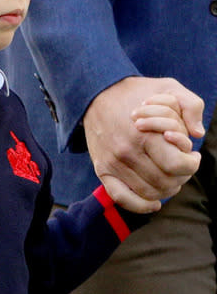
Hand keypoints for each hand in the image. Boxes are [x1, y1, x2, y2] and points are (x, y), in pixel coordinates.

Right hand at [84, 77, 203, 211]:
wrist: (96, 95)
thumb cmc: (137, 93)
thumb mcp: (169, 88)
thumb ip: (191, 106)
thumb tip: (197, 133)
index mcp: (145, 134)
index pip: (177, 166)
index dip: (192, 164)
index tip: (193, 155)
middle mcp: (127, 152)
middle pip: (166, 182)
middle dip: (182, 176)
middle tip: (182, 165)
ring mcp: (113, 163)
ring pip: (149, 192)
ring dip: (166, 190)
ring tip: (169, 176)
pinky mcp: (102, 170)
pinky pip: (121, 197)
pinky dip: (141, 206)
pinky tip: (154, 204)